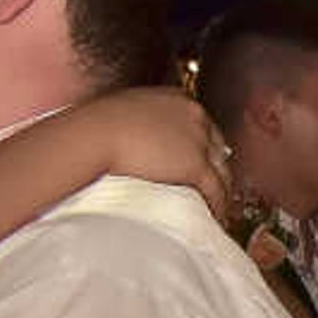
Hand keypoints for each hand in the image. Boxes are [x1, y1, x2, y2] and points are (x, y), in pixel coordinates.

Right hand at [97, 86, 239, 222]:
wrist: (95, 135)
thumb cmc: (96, 126)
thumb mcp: (125, 113)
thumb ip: (139, 124)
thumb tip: (134, 141)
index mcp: (176, 99)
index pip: (202, 125)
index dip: (204, 147)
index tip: (203, 162)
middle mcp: (194, 115)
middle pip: (218, 148)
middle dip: (217, 170)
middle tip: (215, 189)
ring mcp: (198, 139)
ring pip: (222, 171)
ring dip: (222, 192)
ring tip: (220, 210)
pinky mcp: (196, 165)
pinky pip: (216, 190)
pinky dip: (218, 206)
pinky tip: (216, 218)